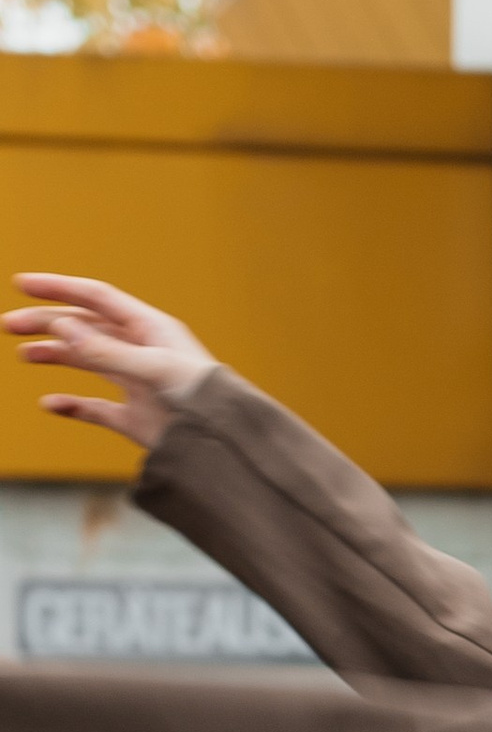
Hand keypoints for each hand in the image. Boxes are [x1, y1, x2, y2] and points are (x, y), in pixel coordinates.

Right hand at [5, 272, 216, 451]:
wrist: (229, 447)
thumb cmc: (205, 399)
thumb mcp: (154, 369)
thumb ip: (106, 351)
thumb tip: (60, 325)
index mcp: (150, 329)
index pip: (97, 298)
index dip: (59, 288)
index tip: (22, 284)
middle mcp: (141, 352)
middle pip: (85, 327)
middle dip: (47, 323)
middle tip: (8, 324)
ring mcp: (137, 384)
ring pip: (87, 362)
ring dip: (56, 355)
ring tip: (25, 355)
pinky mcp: (136, 418)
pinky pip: (97, 409)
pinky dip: (72, 405)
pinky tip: (51, 403)